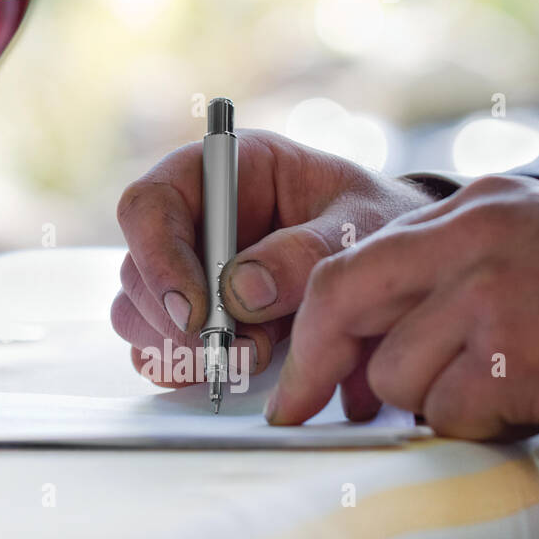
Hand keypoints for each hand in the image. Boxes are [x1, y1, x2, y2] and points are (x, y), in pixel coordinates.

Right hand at [112, 131, 439, 385]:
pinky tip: (237, 368)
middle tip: (243, 350)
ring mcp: (184, 269)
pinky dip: (186, 367)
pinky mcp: (191, 315)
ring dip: (181, 348)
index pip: (150, 203)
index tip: (198, 311)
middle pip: (136, 266)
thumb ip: (306, 254)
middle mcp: (190, 218)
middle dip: (178, 319)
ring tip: (253, 359)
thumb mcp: (361, 228)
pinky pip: (156, 347)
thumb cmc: (378, 225)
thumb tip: (240, 292)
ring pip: (136, 312)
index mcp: (222, 170)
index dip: (158, 257)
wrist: (402, 266)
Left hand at [267, 173, 538, 439]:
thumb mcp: (511, 234)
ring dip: (435, 397)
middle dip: (342, 372)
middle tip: (332, 409)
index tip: (290, 390)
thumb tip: (352, 329)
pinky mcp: (530, 357)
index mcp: (467, 213)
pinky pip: (455, 412)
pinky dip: (478, 420)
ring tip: (493, 377)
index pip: (344, 271)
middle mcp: (476, 243)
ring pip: (401, 378)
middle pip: (352, 319)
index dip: (308, 337)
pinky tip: (521, 394)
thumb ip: (435, 264)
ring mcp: (504, 298)